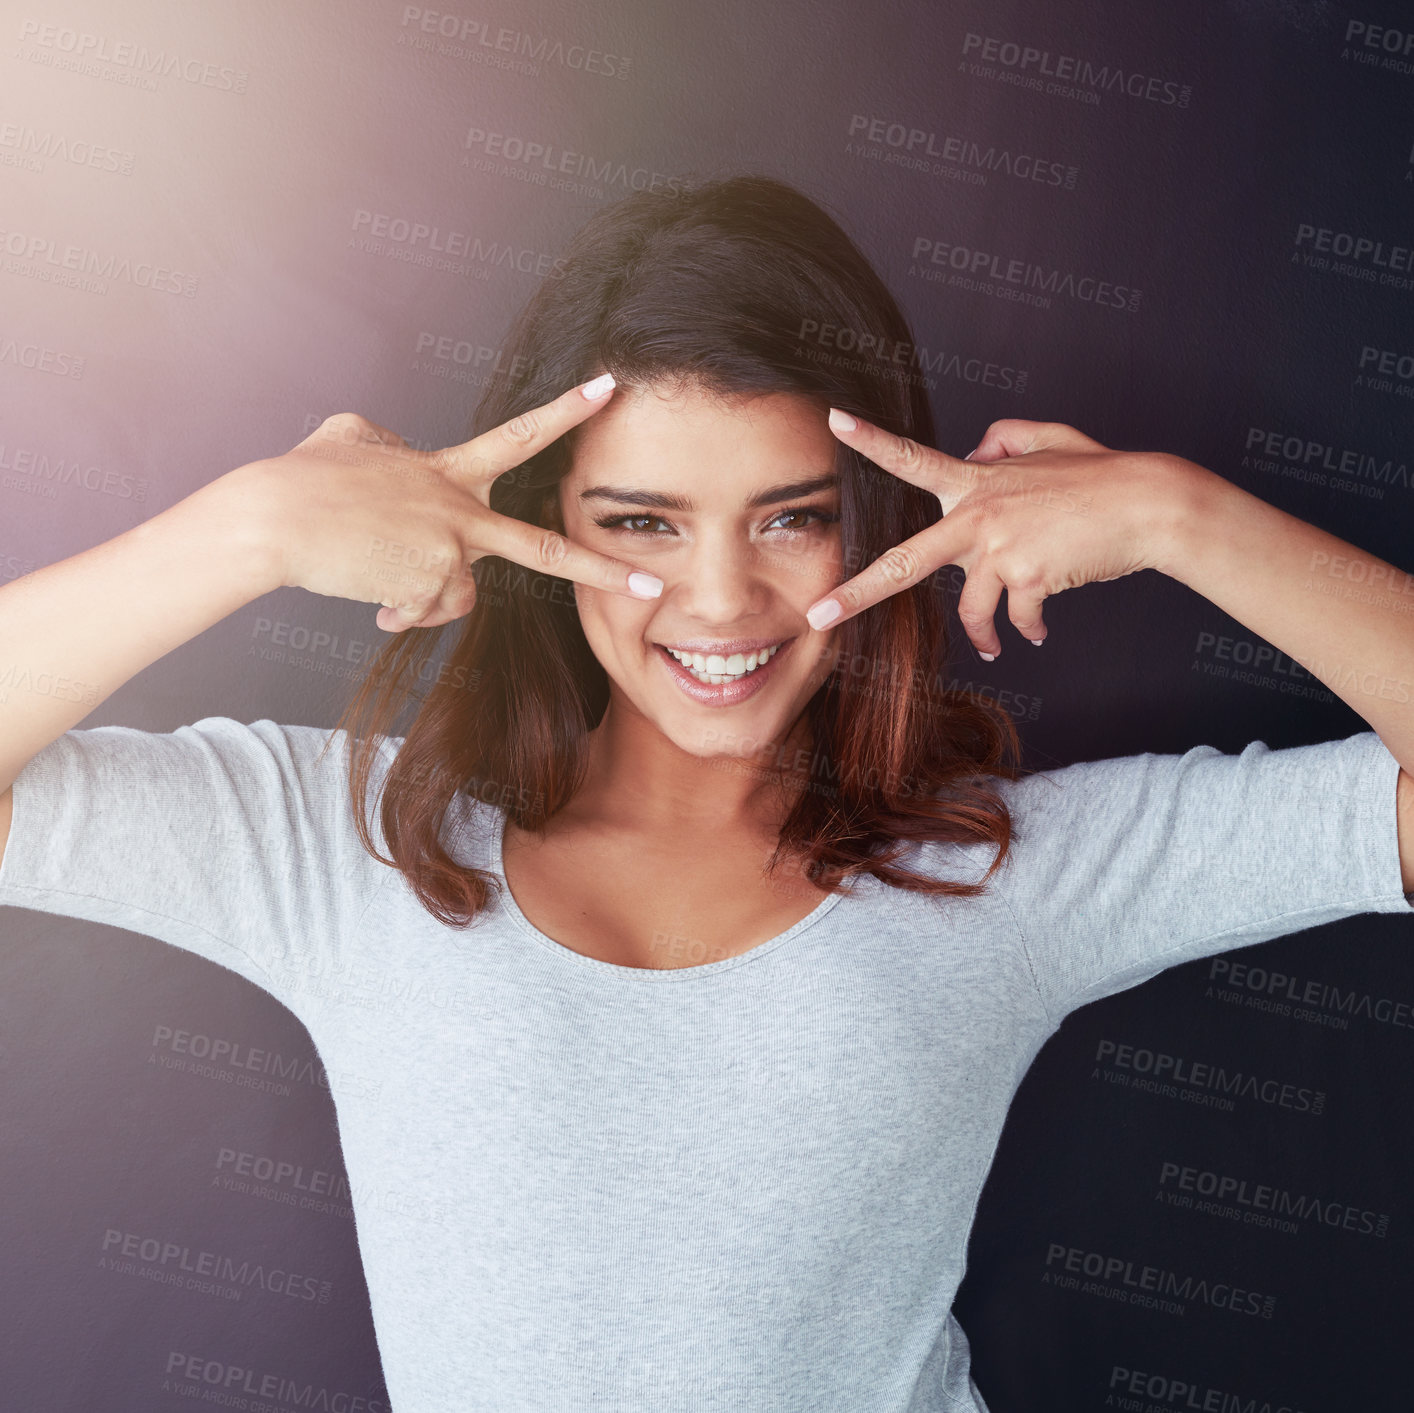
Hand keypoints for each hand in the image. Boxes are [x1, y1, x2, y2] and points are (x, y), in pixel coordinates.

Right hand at [244, 376, 663, 631]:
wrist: (274, 520)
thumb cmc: (303, 479)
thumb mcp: (351, 437)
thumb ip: (391, 445)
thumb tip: (398, 451)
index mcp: (449, 470)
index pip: (520, 435)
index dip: (566, 411)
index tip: (609, 389)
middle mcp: (461, 511)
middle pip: (544, 550)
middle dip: (604, 571)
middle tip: (654, 588)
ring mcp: (449, 553)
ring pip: (459, 594)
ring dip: (421, 593)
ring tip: (373, 571)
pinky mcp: (429, 589)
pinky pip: (425, 612)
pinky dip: (399, 609)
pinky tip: (368, 592)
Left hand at [806, 413, 1184, 658]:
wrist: (1148, 504)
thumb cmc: (1100, 474)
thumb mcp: (1049, 439)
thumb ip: (1003, 439)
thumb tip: (973, 450)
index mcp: (976, 480)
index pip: (913, 458)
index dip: (872, 440)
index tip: (834, 421)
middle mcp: (978, 515)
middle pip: (905, 562)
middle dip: (856, 593)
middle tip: (819, 616)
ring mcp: (1000, 549)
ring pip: (971, 609)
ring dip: (985, 634)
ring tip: (997, 645)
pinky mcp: (1028, 579)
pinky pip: (1016, 617)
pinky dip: (1027, 629)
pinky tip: (1037, 631)